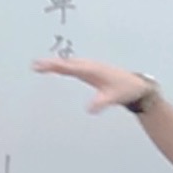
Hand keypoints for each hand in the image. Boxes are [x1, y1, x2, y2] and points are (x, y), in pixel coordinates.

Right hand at [33, 54, 151, 112]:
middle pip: (65, 62)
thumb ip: (101, 103)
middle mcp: (89, 66)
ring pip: (69, 63)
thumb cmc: (126, 89)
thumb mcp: (113, 98)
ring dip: (55, 63)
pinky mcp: (92, 71)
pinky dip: (63, 66)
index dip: (52, 66)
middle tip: (34, 65)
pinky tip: (59, 68)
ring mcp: (90, 67)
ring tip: (40, 65)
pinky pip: (74, 66)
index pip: (68, 67)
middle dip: (50, 63)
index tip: (39, 65)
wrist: (138, 86)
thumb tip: (89, 110)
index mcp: (91, 70)